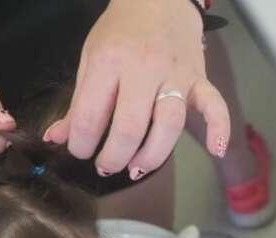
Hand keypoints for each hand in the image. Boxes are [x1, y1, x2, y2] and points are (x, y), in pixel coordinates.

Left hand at [44, 0, 230, 178]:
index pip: (91, 116)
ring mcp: (175, 75)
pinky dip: (219, 128)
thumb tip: (56, 139)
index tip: (81, 150)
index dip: (80, 144)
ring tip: (136, 168)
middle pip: (131, 127)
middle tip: (106, 165)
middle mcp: (144, 68)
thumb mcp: (91, 59)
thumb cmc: (121, 32)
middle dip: (114, 157)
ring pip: (169, 125)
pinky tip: (215, 150)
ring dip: (152, 156)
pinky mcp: (199, 79)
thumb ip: (78, 103)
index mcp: (109, 62)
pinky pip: (214, 105)